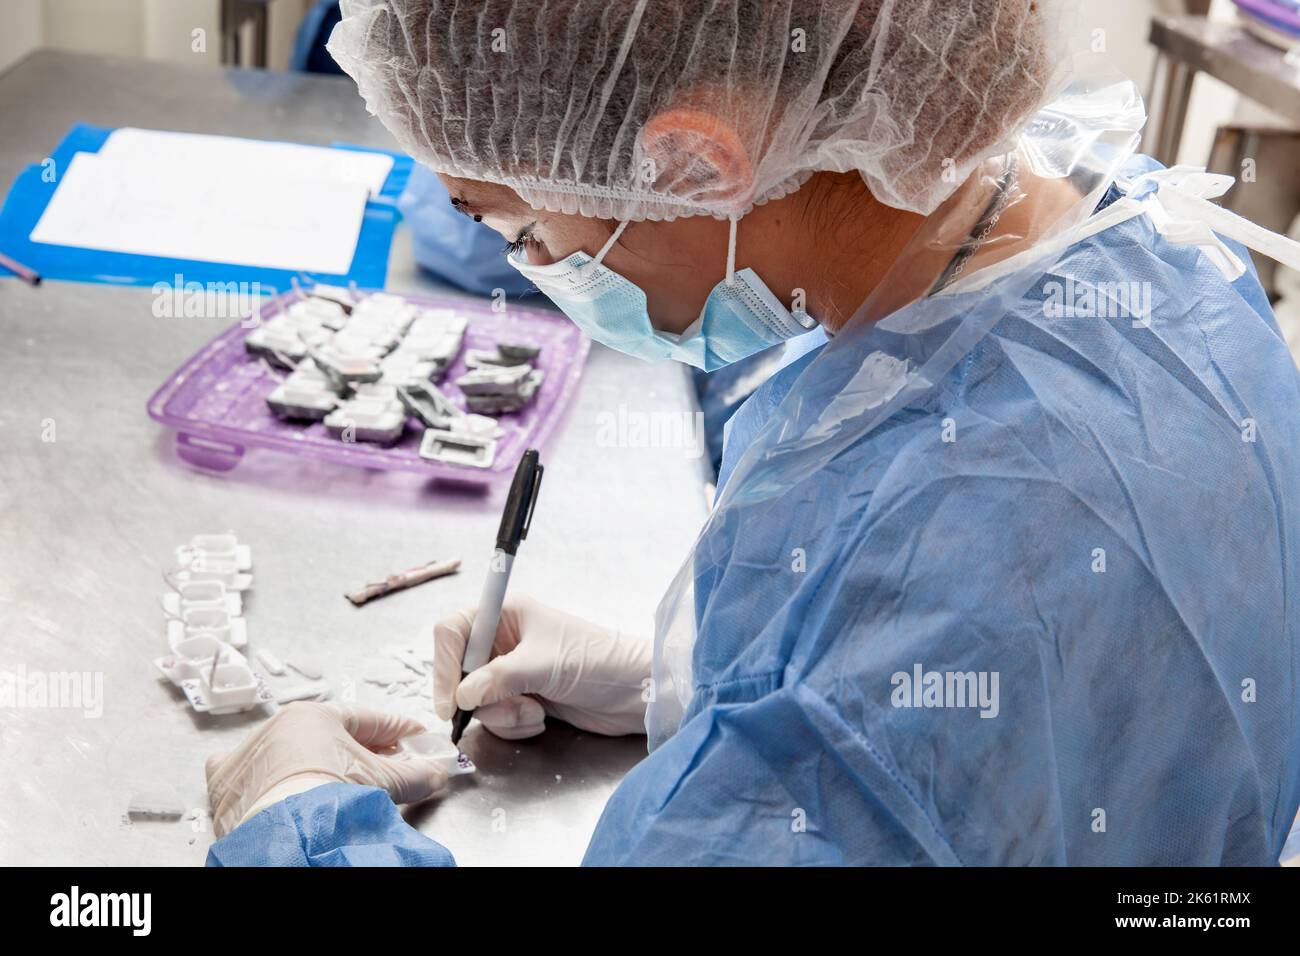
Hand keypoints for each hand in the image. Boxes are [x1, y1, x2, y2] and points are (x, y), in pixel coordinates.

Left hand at [205, 702, 447, 837]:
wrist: (288, 834)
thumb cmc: (331, 797)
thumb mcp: (383, 783)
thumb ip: (415, 775)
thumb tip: (436, 774)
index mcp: (314, 716)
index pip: (365, 719)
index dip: (396, 729)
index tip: (414, 735)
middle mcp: (276, 727)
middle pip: (327, 735)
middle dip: (360, 750)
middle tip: (387, 763)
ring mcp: (247, 754)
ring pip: (287, 751)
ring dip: (313, 763)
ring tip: (337, 783)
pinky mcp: (225, 784)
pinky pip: (243, 772)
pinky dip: (260, 778)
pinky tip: (272, 786)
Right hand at [433, 595, 650, 738]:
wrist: (634, 692)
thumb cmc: (596, 661)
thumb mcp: (544, 664)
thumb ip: (497, 678)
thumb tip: (461, 696)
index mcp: (506, 613)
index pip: (452, 632)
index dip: (443, 665)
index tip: (449, 702)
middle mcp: (503, 640)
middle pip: (459, 672)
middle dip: (481, 699)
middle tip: (510, 708)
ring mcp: (511, 672)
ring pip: (477, 701)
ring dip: (502, 715)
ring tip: (535, 712)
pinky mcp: (522, 698)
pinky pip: (496, 717)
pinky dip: (514, 724)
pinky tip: (542, 719)